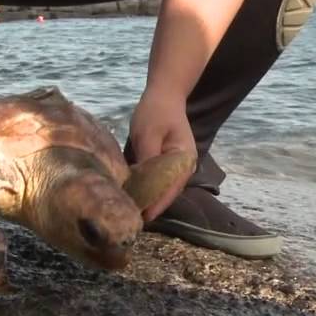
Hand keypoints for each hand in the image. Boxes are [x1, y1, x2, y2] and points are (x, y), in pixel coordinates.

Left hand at [128, 92, 196, 221]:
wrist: (164, 95)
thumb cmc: (155, 113)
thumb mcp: (147, 135)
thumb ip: (146, 159)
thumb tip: (138, 185)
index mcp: (184, 160)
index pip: (171, 190)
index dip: (156, 205)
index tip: (141, 218)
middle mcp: (185, 167)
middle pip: (168, 193)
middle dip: (151, 206)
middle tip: (131, 219)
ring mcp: (178, 166)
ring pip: (163, 189)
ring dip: (149, 199)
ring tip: (131, 211)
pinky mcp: (167, 164)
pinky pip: (158, 181)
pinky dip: (147, 189)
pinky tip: (133, 195)